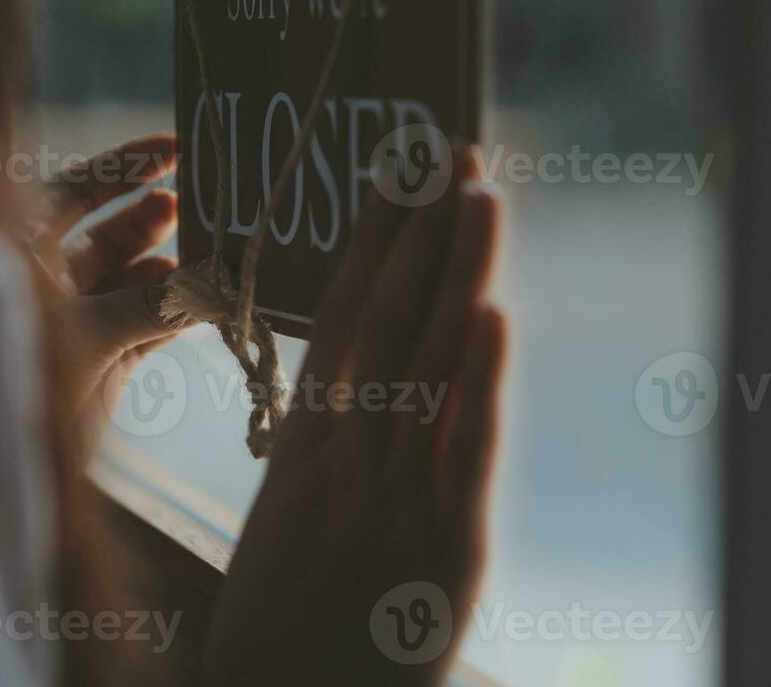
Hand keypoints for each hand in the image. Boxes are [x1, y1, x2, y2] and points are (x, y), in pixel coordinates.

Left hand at [24, 133, 187, 423]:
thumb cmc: (13, 383)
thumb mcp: (82, 336)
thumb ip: (150, 306)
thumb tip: (213, 280)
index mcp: (19, 255)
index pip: (72, 192)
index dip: (122, 169)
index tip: (170, 148)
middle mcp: (47, 281)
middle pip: (107, 234)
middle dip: (150, 218)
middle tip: (191, 205)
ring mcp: (76, 322)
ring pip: (133, 281)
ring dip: (172, 270)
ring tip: (210, 255)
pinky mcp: (102, 362)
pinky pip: (146, 325)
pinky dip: (176, 314)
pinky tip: (207, 300)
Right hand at [203, 147, 506, 686]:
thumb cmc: (280, 620)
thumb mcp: (290, 517)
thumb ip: (332, 447)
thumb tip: (365, 382)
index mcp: (305, 442)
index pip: (345, 314)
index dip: (374, 241)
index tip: (395, 178)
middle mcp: (345, 452)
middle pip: (387, 316)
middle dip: (419, 229)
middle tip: (445, 150)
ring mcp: (394, 493)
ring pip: (425, 359)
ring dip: (454, 271)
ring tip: (476, 193)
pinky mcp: (443, 543)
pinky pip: (460, 446)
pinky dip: (475, 379)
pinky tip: (490, 315)